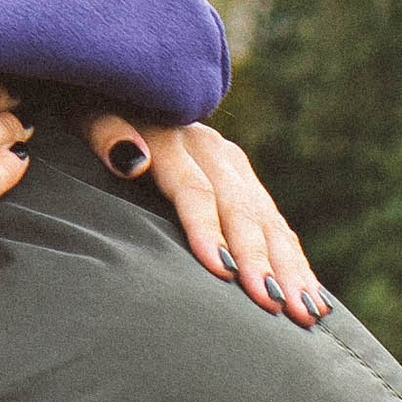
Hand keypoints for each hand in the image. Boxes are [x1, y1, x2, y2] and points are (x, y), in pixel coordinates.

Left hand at [80, 113, 328, 324]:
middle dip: (260, 261)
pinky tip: (313, 299)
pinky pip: (276, 224)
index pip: (194, 190)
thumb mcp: (88, 115)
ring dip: (289, 268)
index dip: (207, 230)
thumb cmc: (93, 111)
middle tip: (276, 306)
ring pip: (268, 221)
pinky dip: (295, 261)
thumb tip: (132, 160)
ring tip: (304, 313)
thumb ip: (105, 133)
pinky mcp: (245, 180)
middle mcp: (212, 150)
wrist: (122, 88)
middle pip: (240, 210)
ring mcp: (234, 165)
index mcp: (173, 137)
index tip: (222, 272)